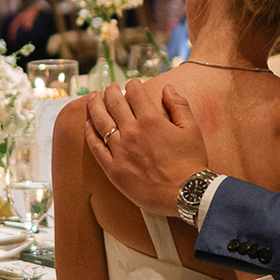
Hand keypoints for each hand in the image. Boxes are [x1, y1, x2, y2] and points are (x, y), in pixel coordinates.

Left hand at [85, 76, 209, 218]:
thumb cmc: (191, 162)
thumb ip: (179, 106)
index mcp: (151, 119)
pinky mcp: (113, 169)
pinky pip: (95, 147)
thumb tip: (167, 88)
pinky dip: (90, 133)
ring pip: (100, 121)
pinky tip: (88, 125)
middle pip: (114, 103)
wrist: (185, 194)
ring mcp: (120, 151)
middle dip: (110, 91)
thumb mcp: (191, 129)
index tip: (132, 84)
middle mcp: (132, 132)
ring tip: (92, 98)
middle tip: (109, 87)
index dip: (132, 85)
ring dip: (94, 106)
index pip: (135, 93)